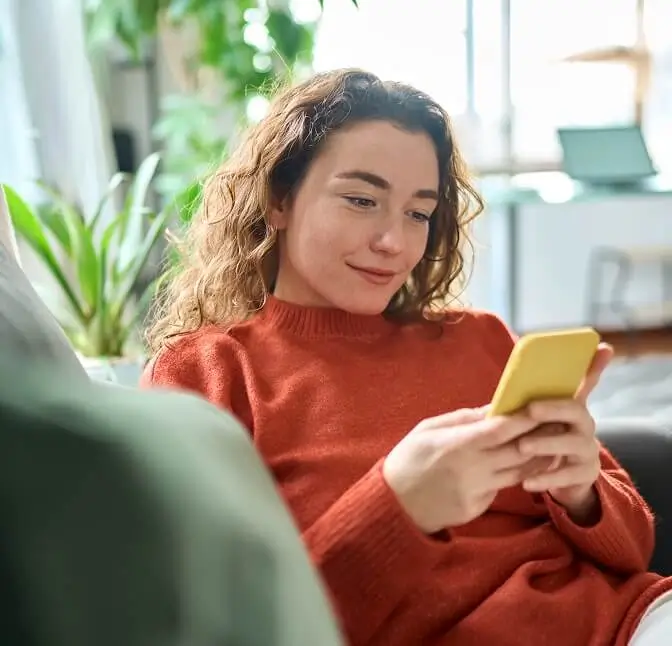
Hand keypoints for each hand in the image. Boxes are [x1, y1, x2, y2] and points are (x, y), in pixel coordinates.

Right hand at [383, 408, 540, 533]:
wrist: (394, 504)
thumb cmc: (408, 458)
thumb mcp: (427, 429)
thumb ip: (462, 419)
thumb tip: (492, 409)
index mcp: (457, 445)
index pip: (501, 429)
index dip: (524, 418)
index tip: (541, 407)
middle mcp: (472, 469)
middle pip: (518, 451)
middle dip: (540, 436)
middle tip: (557, 423)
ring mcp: (476, 491)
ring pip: (518, 473)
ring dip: (537, 459)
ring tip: (552, 444)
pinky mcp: (477, 508)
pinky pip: (501, 488)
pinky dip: (513, 476)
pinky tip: (523, 467)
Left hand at [516, 343, 613, 520]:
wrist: (562, 478)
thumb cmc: (544, 439)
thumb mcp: (538, 419)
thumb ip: (528, 400)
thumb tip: (511, 380)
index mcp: (572, 406)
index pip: (585, 382)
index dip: (595, 366)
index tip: (603, 347)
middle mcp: (584, 425)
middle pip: (575, 410)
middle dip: (553, 408)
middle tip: (530, 409)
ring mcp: (586, 449)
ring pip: (570, 444)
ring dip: (545, 443)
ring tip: (522, 446)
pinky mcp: (584, 473)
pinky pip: (566, 475)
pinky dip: (545, 478)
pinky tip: (527, 482)